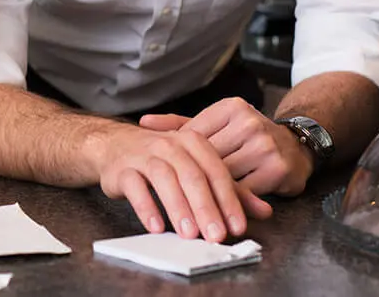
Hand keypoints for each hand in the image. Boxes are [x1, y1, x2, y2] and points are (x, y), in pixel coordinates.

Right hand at [91, 124, 272, 243]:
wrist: (115, 146)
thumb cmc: (162, 159)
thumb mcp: (197, 169)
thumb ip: (229, 189)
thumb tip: (263, 211)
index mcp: (194, 142)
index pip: (216, 172)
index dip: (228, 200)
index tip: (237, 227)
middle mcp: (170, 144)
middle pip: (192, 176)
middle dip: (206, 208)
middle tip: (215, 235)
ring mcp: (145, 154)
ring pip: (164, 179)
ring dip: (178, 208)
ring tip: (189, 234)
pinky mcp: (123, 168)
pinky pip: (135, 187)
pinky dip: (146, 207)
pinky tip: (156, 227)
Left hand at [140, 98, 315, 195]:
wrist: (297, 145)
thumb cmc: (247, 137)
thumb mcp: (217, 124)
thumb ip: (180, 125)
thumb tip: (144, 123)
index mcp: (230, 108)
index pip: (194, 136)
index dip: (178, 158)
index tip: (162, 174)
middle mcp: (248, 122)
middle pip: (207, 158)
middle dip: (189, 179)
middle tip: (167, 197)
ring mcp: (264, 145)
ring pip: (224, 177)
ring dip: (207, 195)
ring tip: (187, 208)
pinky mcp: (277, 169)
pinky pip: (243, 191)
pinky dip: (228, 202)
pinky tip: (215, 211)